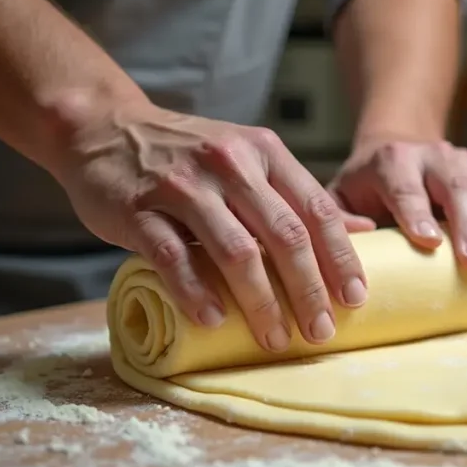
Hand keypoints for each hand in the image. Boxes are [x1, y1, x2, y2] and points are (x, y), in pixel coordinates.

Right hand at [48, 93, 371, 349]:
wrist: (103, 128)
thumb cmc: (188, 155)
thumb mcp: (251, 160)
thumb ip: (299, 195)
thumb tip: (364, 231)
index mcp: (264, 153)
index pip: (316, 209)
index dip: (340, 258)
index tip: (356, 300)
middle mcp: (230, 164)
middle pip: (284, 234)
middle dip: (308, 289)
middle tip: (320, 332)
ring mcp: (182, 185)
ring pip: (235, 250)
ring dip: (260, 301)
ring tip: (275, 339)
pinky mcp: (138, 208)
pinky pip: (173, 255)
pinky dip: (195, 291)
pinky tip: (213, 319)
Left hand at [327, 137, 466, 266]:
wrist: (397, 151)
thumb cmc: (367, 187)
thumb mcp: (341, 195)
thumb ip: (339, 217)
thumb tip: (358, 236)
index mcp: (393, 161)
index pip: (405, 187)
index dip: (417, 212)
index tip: (428, 242)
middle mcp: (433, 156)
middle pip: (455, 185)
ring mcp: (465, 163)